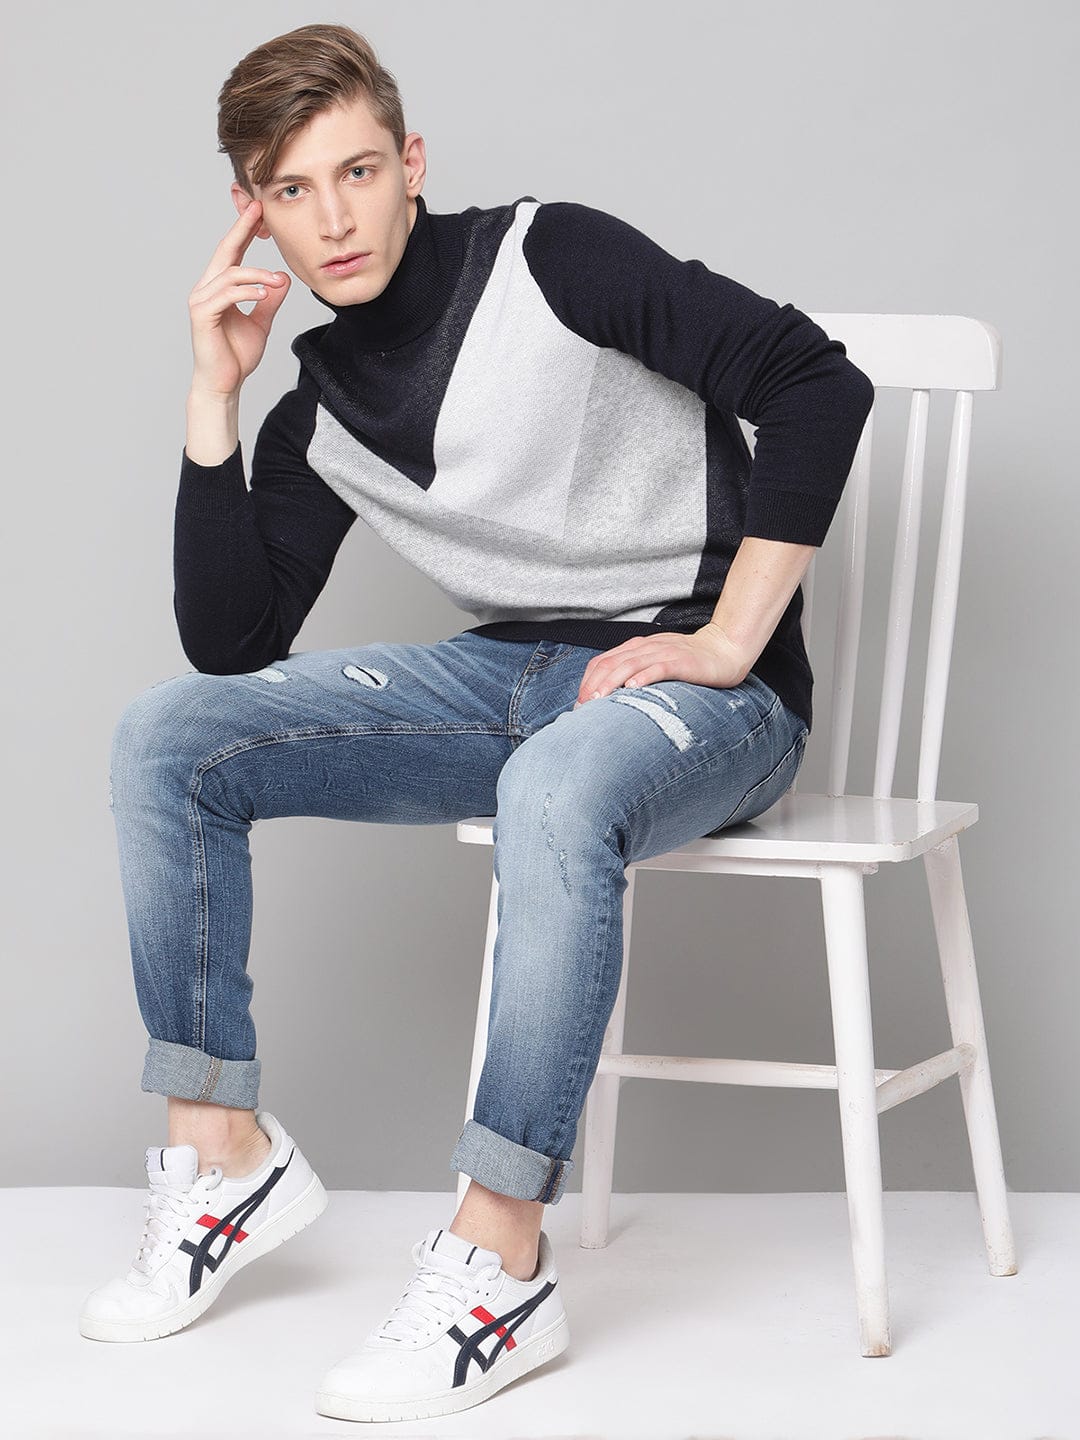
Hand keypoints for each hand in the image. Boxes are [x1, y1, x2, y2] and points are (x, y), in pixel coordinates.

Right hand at [187, 199, 290, 397]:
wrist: (224, 384)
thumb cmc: (237, 356)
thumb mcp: (261, 323)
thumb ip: (269, 300)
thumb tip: (282, 279)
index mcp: (219, 288)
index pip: (232, 253)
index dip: (244, 230)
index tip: (259, 211)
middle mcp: (206, 289)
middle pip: (225, 251)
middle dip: (242, 228)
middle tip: (259, 210)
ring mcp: (201, 301)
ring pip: (230, 274)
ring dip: (257, 274)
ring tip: (277, 280)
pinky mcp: (202, 315)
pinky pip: (226, 295)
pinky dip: (247, 291)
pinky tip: (264, 293)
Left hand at [573, 623, 751, 707]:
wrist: (724, 649)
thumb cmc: (688, 661)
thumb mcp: (655, 662)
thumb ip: (634, 673)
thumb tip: (609, 698)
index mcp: (637, 648)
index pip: (602, 661)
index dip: (587, 681)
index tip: (579, 704)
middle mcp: (646, 647)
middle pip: (611, 663)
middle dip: (593, 685)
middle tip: (582, 707)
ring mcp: (664, 652)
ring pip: (630, 665)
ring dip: (611, 683)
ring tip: (599, 700)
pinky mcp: (682, 661)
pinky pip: (660, 667)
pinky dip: (644, 677)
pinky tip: (633, 688)